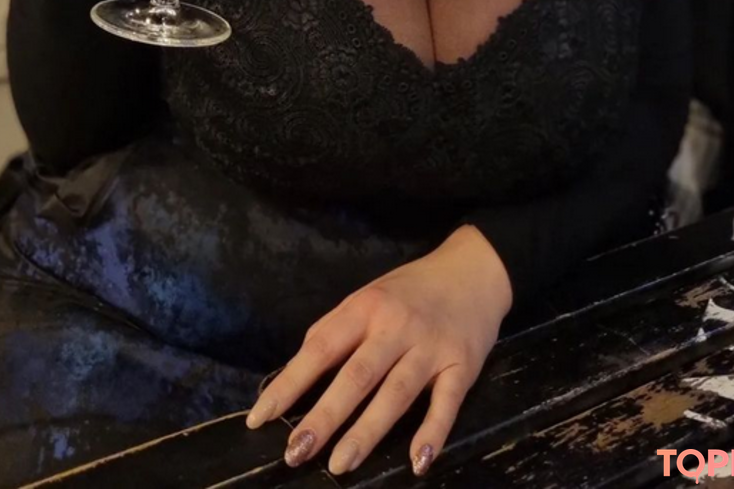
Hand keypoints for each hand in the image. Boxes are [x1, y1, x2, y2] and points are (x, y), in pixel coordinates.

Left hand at [245, 226, 512, 476]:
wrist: (473, 270)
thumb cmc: (411, 290)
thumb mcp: (368, 296)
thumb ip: (335, 330)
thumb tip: (296, 374)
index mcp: (366, 307)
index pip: (321, 348)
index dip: (290, 383)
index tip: (260, 417)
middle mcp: (396, 327)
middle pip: (357, 376)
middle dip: (324, 416)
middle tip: (295, 453)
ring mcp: (430, 347)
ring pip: (396, 394)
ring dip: (367, 432)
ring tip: (339, 465)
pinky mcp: (462, 365)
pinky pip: (446, 404)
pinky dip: (433, 433)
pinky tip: (417, 462)